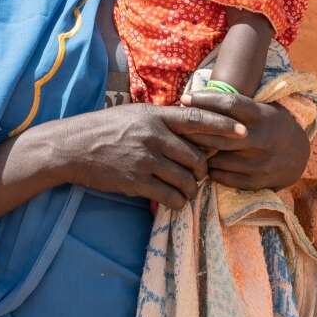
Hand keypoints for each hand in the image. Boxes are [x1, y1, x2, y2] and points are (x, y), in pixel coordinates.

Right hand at [45, 103, 246, 209]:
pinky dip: (177, 201)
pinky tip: (174, 201)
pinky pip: (170, 196)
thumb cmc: (104, 129)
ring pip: (186, 179)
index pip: (198, 119)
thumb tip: (189, 126)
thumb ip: (161, 120)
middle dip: (203, 170)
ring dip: (191, 188)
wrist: (72, 147)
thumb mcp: (134, 115)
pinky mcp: (136, 181)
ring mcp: (145, 159)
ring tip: (186, 190)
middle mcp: (154, 135)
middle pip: (196, 156)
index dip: (224, 127)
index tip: (244, 133)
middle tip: (200, 174)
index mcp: (155, 116)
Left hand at [178, 89, 309, 190]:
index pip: (229, 104)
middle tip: (176, 126)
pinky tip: (205, 163)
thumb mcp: (262, 110)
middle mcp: (261, 139)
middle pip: (218, 134)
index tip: (184, 99)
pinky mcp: (256, 181)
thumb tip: (199, 96)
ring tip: (186, 147)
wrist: (299, 155)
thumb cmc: (272, 126)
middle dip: (194, 130)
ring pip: (217, 158)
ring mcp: (259, 162)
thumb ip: (237, 107)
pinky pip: (222, 177)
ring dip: (200, 153)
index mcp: (262, 116)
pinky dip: (210, 170)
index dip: (204, 100)